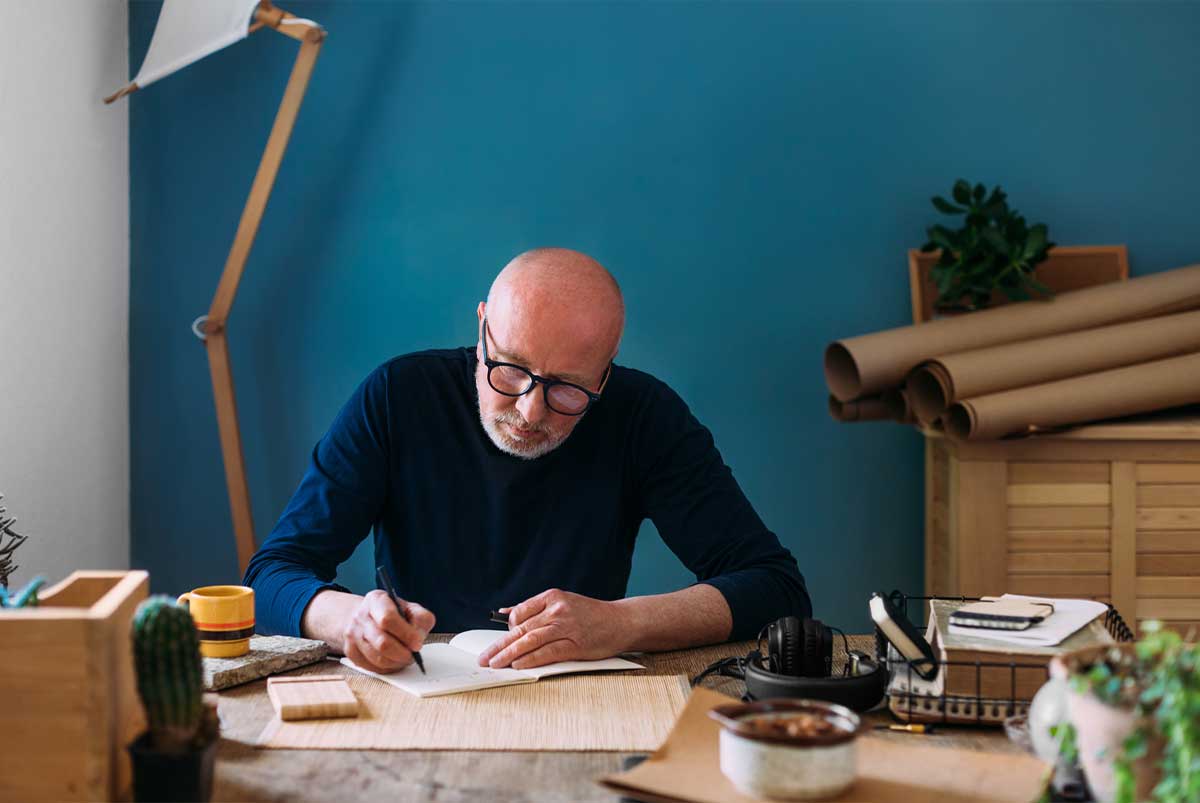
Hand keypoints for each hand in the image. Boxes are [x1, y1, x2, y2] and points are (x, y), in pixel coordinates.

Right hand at [341, 590, 434, 672]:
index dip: (406, 634)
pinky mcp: (350, 652)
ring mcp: (352, 635)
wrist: (365, 617)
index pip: (388, 619)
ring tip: (404, 658)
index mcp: (376, 600)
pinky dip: (386, 668)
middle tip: (412, 655)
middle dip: (402, 653)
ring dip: (396, 662)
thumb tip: (418, 637)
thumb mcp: (410, 608)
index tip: (418, 643)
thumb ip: (420, 618)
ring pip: (377, 659)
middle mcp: (360, 616)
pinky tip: (393, 661)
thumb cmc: (392, 613)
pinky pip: (371, 667)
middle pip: (382, 643)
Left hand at [477, 588, 630, 668]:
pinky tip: (518, 665)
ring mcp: (566, 626)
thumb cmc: (591, 614)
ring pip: (530, 641)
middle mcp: (557, 609)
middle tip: (484, 658)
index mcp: (552, 596)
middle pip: (520, 629)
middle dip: (499, 645)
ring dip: (509, 654)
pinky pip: (547, 653)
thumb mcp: (563, 602)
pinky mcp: (575, 644)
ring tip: (495, 664)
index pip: (519, 612)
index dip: (506, 629)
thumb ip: (535, 608)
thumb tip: (506, 613)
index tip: (498, 643)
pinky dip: (530, 659)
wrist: (622, 621)